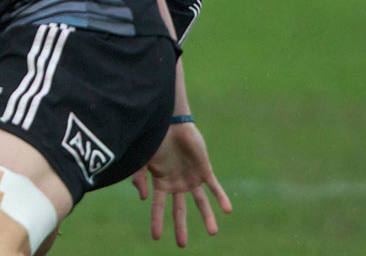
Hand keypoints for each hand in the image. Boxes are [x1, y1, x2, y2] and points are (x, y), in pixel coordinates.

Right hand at [132, 122, 232, 246]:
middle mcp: (177, 183)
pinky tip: (227, 210)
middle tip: (182, 245)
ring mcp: (191, 177)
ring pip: (200, 202)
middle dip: (181, 227)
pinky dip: (221, 198)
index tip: (156, 238)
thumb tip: (143, 199)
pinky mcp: (204, 170)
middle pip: (180, 210)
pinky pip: (214, 187)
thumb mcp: (141, 160)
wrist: (170, 122)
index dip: (157, 222)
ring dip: (207, 217)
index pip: (158, 207)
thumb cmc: (153, 139)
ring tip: (213, 232)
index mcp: (161, 182)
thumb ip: (138, 178)